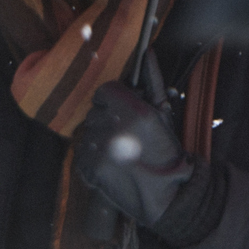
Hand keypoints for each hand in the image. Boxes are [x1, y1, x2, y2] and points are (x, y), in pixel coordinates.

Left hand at [75, 81, 192, 228]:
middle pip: (95, 112)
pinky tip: (112, 166)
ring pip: (88, 132)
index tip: (124, 113)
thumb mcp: (163, 114)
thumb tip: (148, 53)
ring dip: (100, 140)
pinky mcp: (88, 168)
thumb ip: (153, 81)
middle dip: (107, 121)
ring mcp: (97, 149)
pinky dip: (93, 158)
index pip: (104, 91)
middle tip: (126, 138)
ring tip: (121, 154)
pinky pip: (82, 153)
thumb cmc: (166, 153)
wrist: (166, 195)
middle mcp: (112, 127)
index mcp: (131, 110)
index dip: (114, 102)